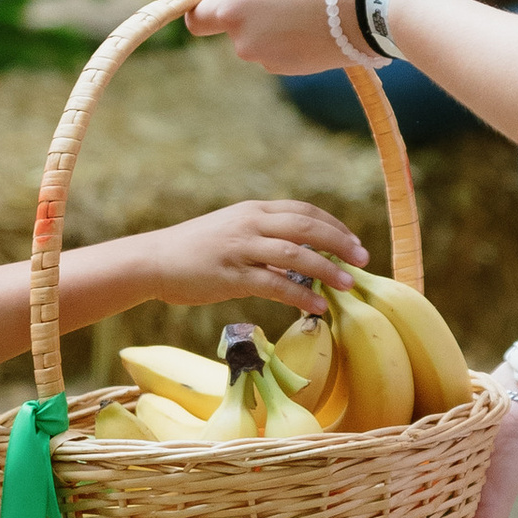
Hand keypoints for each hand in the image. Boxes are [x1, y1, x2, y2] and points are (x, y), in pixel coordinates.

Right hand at [146, 196, 367, 315]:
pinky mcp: (231, 275)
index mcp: (253, 211)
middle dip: (340, 243)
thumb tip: (301, 262)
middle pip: (307, 227)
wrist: (153, 260)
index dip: (334, 226)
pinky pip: (275, 284)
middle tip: (363, 260)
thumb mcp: (233, 234)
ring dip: (327, 270)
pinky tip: (317, 306)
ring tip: (348, 285)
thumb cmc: (194, 251)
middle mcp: (250, 224)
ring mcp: (241, 248)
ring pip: (296, 254)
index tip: (354, 243)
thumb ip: (265, 242)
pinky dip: (300, 295)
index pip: (304, 211)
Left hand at [189, 0, 369, 73]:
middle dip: (248, 10)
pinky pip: (280, 51)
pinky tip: (319, 21)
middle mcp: (244, 40)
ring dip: (273, 23)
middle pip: (231, 27)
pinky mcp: (293, 70)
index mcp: (234, 8)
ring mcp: (268, 59)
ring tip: (309, 1)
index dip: (205, 2)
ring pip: (258, 39)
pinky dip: (292, 38)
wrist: (375, 6)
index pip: (197, 17)